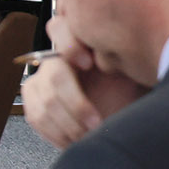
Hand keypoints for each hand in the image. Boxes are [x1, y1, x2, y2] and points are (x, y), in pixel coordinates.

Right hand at [22, 17, 146, 150]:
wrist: (124, 115)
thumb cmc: (131, 91)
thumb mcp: (133, 71)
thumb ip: (124, 57)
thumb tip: (125, 50)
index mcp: (79, 42)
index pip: (60, 28)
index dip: (70, 45)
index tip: (89, 63)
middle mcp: (56, 58)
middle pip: (53, 75)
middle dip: (76, 105)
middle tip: (97, 124)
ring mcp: (41, 80)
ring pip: (44, 103)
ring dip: (69, 125)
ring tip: (90, 136)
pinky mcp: (34, 102)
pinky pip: (36, 117)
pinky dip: (57, 134)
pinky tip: (75, 140)